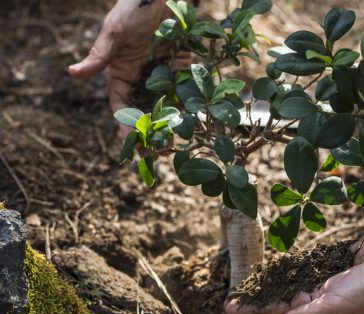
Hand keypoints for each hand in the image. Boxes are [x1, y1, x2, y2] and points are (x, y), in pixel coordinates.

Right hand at [68, 0, 189, 135]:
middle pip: (143, 111)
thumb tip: (72, 73)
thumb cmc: (133, 8)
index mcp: (120, 74)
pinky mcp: (179, 70)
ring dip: (169, 125)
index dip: (124, 124)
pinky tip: (191, 122)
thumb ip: (99, 55)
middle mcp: (140, 79)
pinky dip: (187, 106)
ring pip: (164, 106)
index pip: (120, 105)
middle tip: (156, 151)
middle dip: (149, 131)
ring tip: (174, 143)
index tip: (131, 141)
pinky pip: (183, 91)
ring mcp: (160, 76)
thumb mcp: (115, 31)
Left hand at [225, 240, 363, 313]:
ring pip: (289, 278)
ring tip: (251, 277)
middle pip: (276, 294)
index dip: (250, 308)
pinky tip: (280, 261)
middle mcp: (314, 294)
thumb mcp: (331, 306)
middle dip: (255, 294)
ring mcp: (322, 278)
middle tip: (233, 292)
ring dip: (270, 278)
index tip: (228, 307)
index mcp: (312, 307)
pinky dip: (292, 263)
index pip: (272, 309)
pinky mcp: (331, 262)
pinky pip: (307, 262)